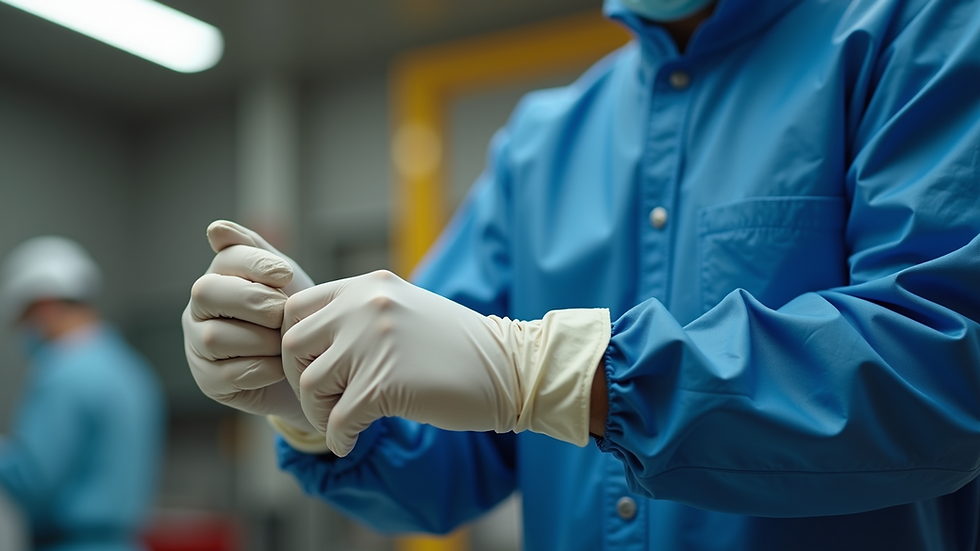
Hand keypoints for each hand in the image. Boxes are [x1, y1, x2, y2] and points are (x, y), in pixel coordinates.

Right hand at [182, 220, 314, 432]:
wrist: (309, 366)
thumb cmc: (292, 316)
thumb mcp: (285, 280)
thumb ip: (256, 251)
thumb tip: (214, 229)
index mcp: (220, 277)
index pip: (226, 258)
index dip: (255, 263)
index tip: (285, 275)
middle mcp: (200, 309)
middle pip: (206, 292)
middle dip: (252, 300)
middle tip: (282, 311)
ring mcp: (198, 345)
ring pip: (215, 337)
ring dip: (260, 340)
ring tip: (283, 343)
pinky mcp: (208, 380)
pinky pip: (228, 374)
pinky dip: (262, 370)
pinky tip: (279, 367)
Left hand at [281, 270, 609, 456]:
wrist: (511, 368)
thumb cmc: (458, 348)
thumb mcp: (403, 311)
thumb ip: (359, 316)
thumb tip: (308, 346)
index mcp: (369, 286)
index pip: (296, 307)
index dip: (295, 344)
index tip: (314, 368)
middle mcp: (366, 306)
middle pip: (293, 344)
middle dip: (301, 379)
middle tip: (325, 400)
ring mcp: (374, 342)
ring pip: (311, 384)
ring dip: (320, 412)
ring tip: (344, 421)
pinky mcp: (385, 383)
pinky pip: (337, 420)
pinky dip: (338, 438)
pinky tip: (352, 441)